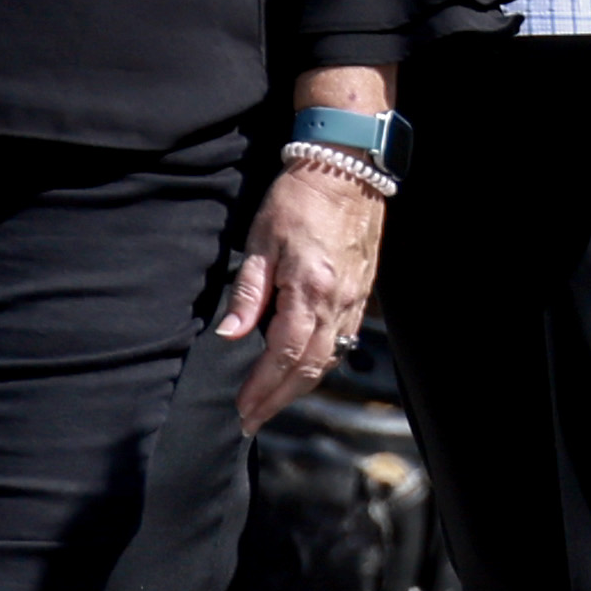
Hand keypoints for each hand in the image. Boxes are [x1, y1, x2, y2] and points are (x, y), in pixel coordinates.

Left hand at [216, 159, 385, 427]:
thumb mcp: (261, 241)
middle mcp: (337, 303)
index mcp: (310, 290)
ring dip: (300, 387)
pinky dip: (320, 363)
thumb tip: (229, 335)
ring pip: (329, 359)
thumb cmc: (299, 199)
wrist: (346, 170)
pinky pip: (342, 342)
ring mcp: (354, 301)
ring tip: (271, 402)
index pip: (282, 354)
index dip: (260, 388)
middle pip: (309, 368)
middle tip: (251, 421)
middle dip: (278, 399)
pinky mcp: (361, 294)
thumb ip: (247, 292)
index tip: (241, 410)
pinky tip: (302, 370)